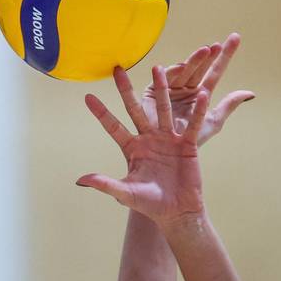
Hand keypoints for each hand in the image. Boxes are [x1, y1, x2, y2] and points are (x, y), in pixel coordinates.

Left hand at [77, 67, 209, 225]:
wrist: (177, 211)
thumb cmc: (149, 203)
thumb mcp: (125, 193)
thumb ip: (105, 184)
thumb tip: (80, 180)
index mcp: (132, 148)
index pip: (113, 127)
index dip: (101, 113)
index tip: (88, 96)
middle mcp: (148, 138)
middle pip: (134, 110)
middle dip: (126, 90)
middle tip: (117, 70)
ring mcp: (167, 138)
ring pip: (163, 109)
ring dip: (161, 90)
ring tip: (158, 68)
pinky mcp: (186, 143)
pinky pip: (191, 124)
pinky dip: (196, 111)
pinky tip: (200, 94)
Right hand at [129, 33, 253, 145]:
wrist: (167, 155)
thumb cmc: (190, 141)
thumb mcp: (212, 122)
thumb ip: (229, 105)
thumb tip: (250, 92)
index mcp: (201, 94)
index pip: (215, 71)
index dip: (225, 56)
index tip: (235, 38)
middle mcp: (186, 88)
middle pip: (199, 68)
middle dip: (207, 57)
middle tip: (216, 46)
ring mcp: (169, 88)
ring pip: (184, 72)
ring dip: (194, 61)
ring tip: (204, 52)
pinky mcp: (153, 92)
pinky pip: (163, 80)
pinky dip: (171, 73)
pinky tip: (180, 67)